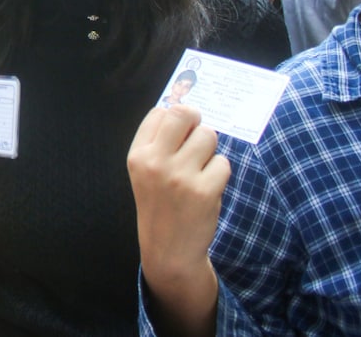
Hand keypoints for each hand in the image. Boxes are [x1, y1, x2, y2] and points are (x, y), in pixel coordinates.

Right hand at [127, 106, 226, 328]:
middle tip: (197, 138)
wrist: (169, 250)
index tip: (180, 134)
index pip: (160, 112)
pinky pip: (222, 162)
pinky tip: (207, 187)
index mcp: (137, 155)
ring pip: (208, 136)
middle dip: (196, 121)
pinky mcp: (204, 190)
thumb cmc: (160, 204)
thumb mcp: (144, 172)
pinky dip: (219, 173)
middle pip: (184, 113)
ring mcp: (180, 176)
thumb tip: (185, 110)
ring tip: (200, 169)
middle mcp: (155, 162)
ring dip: (209, 150)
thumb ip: (158, 142)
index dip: (175, 120)